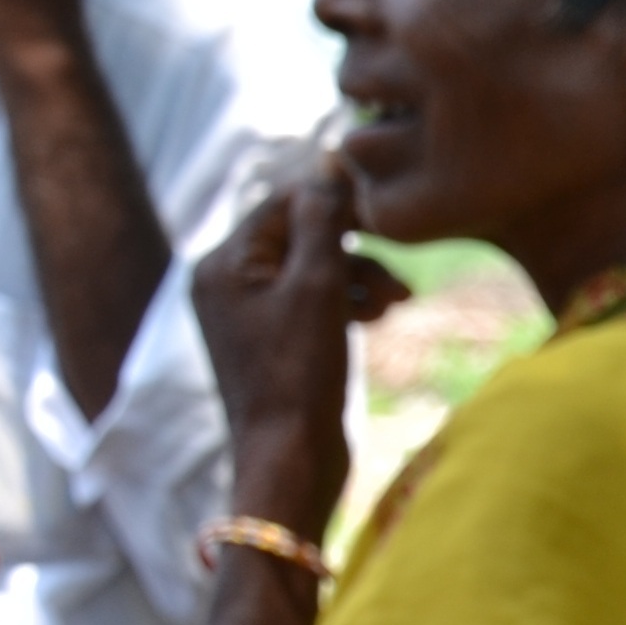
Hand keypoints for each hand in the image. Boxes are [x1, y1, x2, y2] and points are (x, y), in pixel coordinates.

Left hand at [192, 171, 405, 529]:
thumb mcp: (318, 287)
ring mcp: (248, 314)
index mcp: (222, 263)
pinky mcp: (273, 342)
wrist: (290, 461)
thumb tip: (330, 163)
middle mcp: (226, 282)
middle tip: (402, 276)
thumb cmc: (299, 375)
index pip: (285, 203)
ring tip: (399, 302)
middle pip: (301, 236)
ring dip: (361, 277)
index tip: (390, 219)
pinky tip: (380, 317)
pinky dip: (349, 302)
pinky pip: (314, 300)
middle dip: (357, 250)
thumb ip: (323, 221)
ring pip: (315, 269)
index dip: (339, 205)